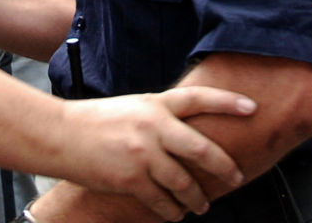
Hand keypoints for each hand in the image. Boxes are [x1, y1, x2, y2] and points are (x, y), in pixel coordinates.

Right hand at [47, 87, 254, 220]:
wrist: (60, 135)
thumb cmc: (95, 121)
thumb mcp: (131, 109)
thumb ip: (159, 117)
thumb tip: (190, 135)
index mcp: (153, 104)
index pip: (197, 100)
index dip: (227, 102)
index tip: (252, 108)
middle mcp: (151, 126)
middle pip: (202, 149)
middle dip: (225, 167)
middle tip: (236, 177)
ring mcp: (142, 154)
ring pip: (185, 183)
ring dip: (198, 199)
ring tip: (201, 205)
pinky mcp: (130, 179)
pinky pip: (163, 202)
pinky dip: (173, 211)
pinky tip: (175, 213)